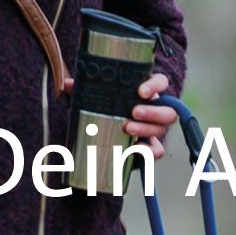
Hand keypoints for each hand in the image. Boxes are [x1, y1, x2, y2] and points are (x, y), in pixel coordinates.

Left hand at [60, 74, 178, 156]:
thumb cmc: (108, 109)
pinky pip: (157, 151)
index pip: (161, 83)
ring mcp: (155, 130)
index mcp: (146, 93)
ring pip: (161, 129)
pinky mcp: (151, 147)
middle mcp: (155, 110)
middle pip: (168, 111)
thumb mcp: (97, 97)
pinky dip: (148, 151)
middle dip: (152, 112)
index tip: (141, 91)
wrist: (109, 134)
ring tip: (127, 128)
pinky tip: (135, 149)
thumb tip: (68, 84)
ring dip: (146, 129)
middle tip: (133, 112)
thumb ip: (86, 89)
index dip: (155, 85)